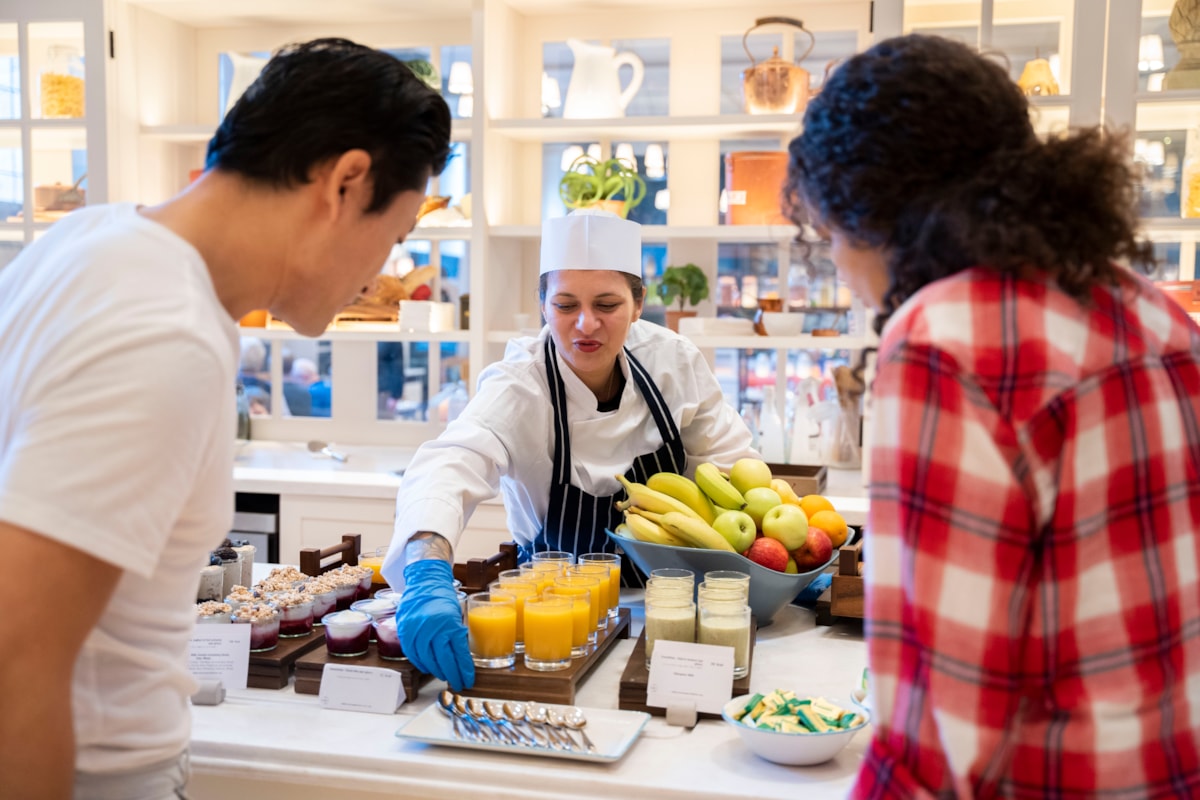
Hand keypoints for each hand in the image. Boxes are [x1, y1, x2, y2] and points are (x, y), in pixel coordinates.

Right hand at [396, 559, 474, 690]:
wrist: (424, 581)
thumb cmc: (443, 597)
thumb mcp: (457, 614)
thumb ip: (457, 635)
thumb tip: (462, 659)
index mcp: (449, 623)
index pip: (458, 653)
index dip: (464, 670)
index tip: (469, 680)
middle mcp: (432, 627)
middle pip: (444, 660)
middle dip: (453, 675)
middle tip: (459, 683)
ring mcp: (416, 629)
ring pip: (427, 660)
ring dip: (437, 671)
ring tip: (446, 677)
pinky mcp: (405, 630)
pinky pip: (413, 654)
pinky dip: (421, 663)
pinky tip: (429, 668)